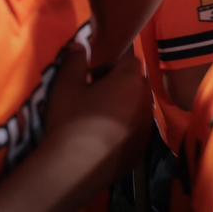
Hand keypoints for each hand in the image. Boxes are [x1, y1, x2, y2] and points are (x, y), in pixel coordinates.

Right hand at [44, 44, 151, 177]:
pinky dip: (125, 129)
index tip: (95, 73)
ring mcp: (146, 127)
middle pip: (136, 83)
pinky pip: (136, 130)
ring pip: (138, 107)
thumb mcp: (67, 85)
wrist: (72, 168)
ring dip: (124, 107)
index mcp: (131, 80)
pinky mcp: (141, 149)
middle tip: (95, 94)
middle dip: (120, 84)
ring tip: (99, 116)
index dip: (113, 63)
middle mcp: (146, 100)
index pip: (130, 60)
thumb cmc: (70, 120)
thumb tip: (80, 45)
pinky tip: (104, 137)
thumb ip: (75, 61)